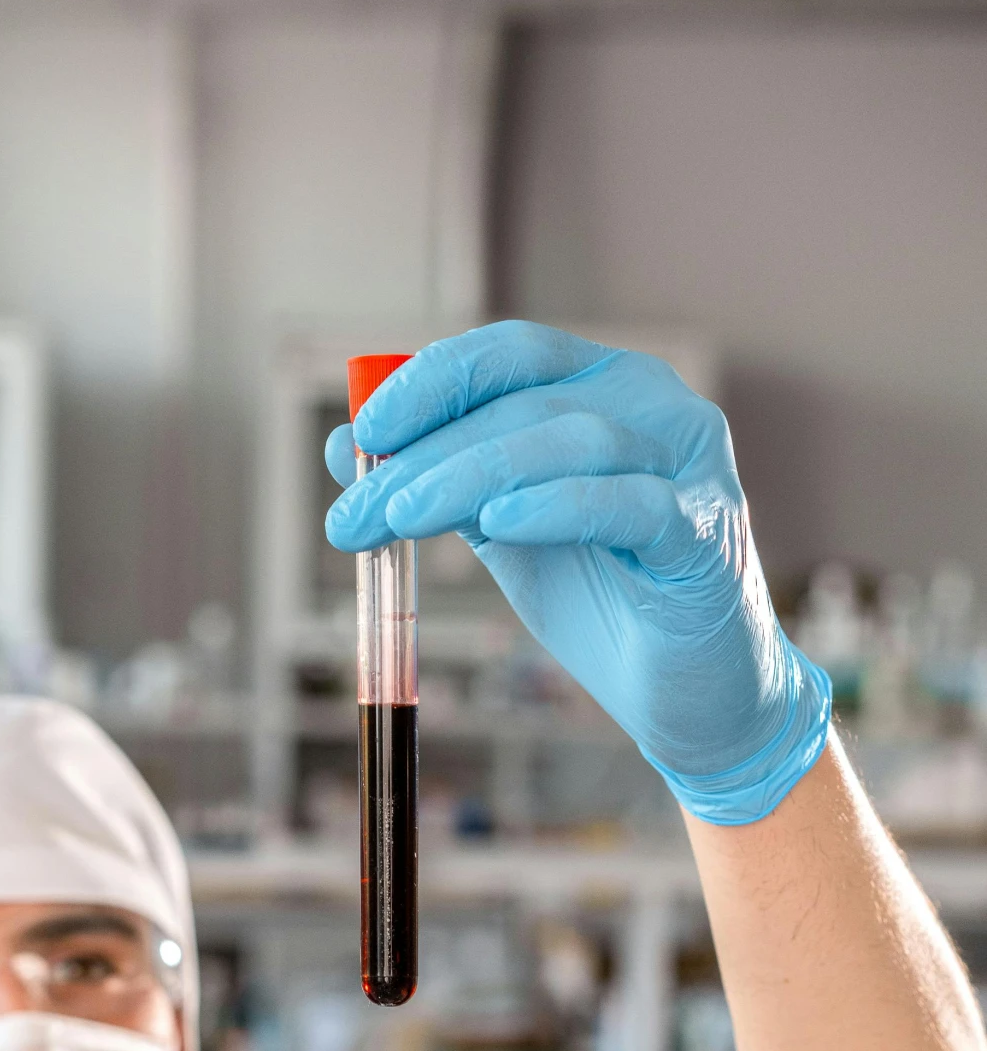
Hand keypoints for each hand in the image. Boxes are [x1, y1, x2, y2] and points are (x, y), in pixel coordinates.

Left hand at [324, 322, 829, 824]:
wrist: (694, 696)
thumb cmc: (607, 603)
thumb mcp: (505, 534)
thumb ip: (438, 484)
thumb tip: (342, 448)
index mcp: (606, 390)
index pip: (511, 354)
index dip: (432, 382)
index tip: (363, 435)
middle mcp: (655, 409)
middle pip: (527, 401)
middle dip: (428, 454)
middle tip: (357, 511)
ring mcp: (688, 468)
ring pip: (572, 442)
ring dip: (472, 476)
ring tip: (403, 519)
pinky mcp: (706, 535)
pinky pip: (630, 505)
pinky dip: (558, 506)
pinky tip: (499, 522)